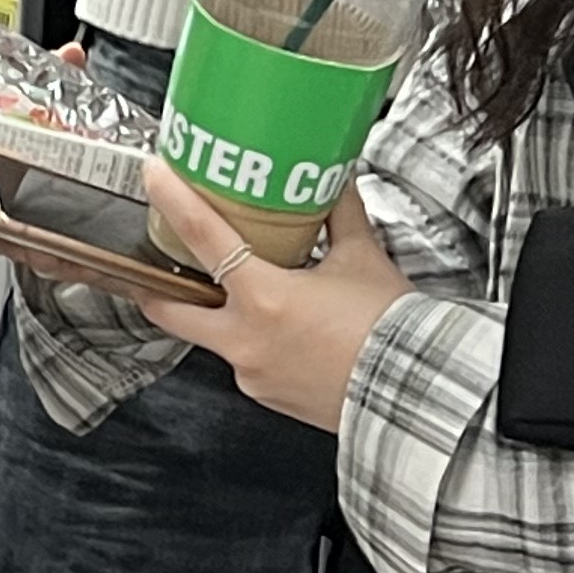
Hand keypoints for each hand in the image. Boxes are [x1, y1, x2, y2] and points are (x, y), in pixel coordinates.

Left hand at [132, 160, 406, 430]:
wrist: (419, 393)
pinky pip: (248, 364)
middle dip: (155, 287)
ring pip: (215, 338)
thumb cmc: (394, 331)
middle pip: (172, 308)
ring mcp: (252, 372)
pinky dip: (257, 343)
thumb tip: (333, 181)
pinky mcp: (267, 395)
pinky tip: (283, 331)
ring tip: (239, 293)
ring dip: (218, 315)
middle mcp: (246, 338)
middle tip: (154, 264)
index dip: (173, 200)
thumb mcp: (363, 260)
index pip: (204, 236)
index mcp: (264, 297)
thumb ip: (340, 215)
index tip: (155, 176)